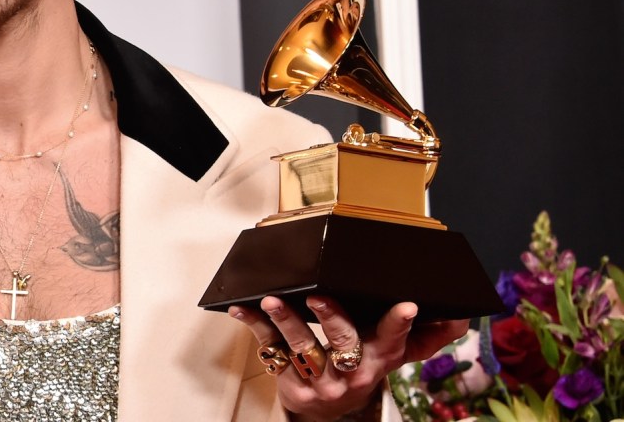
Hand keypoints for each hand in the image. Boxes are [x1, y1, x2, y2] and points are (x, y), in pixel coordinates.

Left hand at [229, 295, 467, 420]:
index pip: (394, 342)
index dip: (399, 324)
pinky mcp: (291, 386)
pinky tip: (242, 308)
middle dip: (332, 318)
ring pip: (303, 348)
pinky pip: (271, 351)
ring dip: (287, 321)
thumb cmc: (360, 367)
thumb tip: (462, 318)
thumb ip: (423, 337)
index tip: (407, 305)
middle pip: (345, 344)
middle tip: (318, 295)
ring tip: (273, 299)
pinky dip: (255, 327)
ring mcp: (321, 383)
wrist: (325, 411)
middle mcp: (353, 374)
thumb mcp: (390, 355)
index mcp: (380, 361)